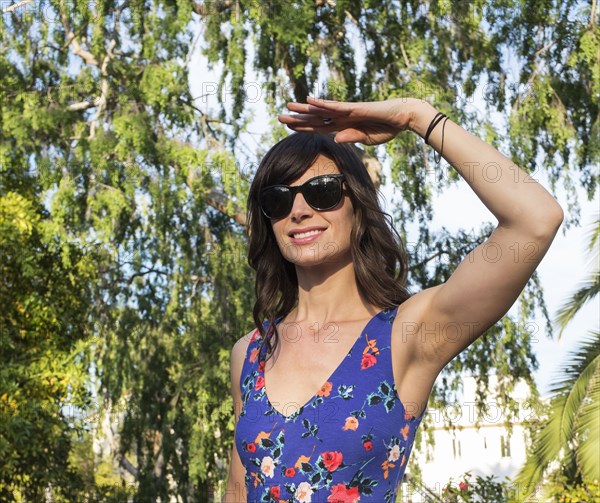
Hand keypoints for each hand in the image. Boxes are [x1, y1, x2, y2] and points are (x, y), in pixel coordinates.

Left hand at [278, 96, 431, 144]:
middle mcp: (342, 117)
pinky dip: (322, 104)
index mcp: (344, 126)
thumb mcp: (367, 138)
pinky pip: (335, 106)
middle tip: (279, 117)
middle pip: (315, 118)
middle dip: (297, 118)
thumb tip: (336, 139)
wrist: (403, 118)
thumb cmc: (387, 128)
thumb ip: (351, 138)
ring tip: (287, 106)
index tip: (288, 127)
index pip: (319, 127)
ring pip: (321, 111)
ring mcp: (347, 111)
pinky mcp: (355, 108)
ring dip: (304, 109)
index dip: (303, 128)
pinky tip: (309, 101)